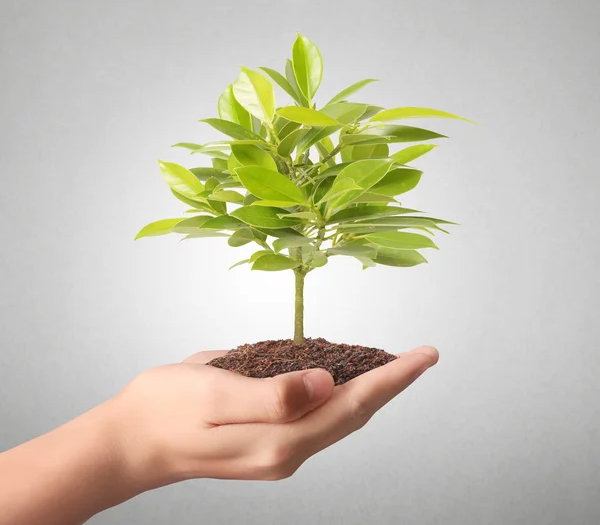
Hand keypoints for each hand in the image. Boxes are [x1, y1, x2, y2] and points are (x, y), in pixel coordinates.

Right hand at [111, 345, 438, 491]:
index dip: (393, 379)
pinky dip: (336, 396)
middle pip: (353, 415)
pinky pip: (315, 419)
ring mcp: (278, 452)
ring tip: (390, 365)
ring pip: (337, 418)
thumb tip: (329, 382)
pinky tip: (340, 379)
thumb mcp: (217, 392)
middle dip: (390, 384)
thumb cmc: (167, 409)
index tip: (424, 356)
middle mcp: (287, 452)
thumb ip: (275, 394)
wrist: (133, 441)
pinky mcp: (267, 444)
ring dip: (367, 391)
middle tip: (418, 357)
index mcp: (280, 441)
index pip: (353, 405)